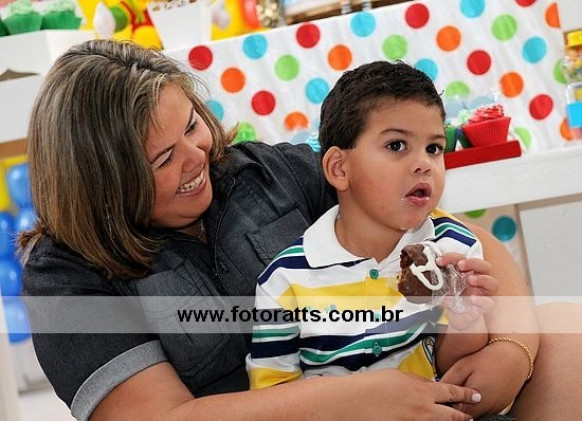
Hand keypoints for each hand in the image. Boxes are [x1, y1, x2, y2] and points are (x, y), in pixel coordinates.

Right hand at [345, 369, 480, 419]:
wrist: (354, 402)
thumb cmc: (371, 386)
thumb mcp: (397, 375)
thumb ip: (416, 380)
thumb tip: (428, 384)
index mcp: (422, 390)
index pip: (452, 392)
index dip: (465, 394)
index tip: (475, 395)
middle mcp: (424, 409)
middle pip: (452, 415)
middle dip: (463, 416)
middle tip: (470, 415)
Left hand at [438, 254, 498, 330]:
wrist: (457, 316)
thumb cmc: (453, 297)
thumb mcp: (445, 286)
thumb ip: (442, 278)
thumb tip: (431, 269)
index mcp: (468, 271)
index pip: (464, 259)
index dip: (453, 257)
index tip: (440, 260)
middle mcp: (479, 279)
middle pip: (484, 266)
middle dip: (472, 263)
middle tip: (460, 264)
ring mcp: (483, 293)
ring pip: (493, 283)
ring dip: (482, 279)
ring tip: (470, 280)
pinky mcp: (484, 307)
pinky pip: (489, 303)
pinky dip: (482, 300)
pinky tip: (472, 298)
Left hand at [440, 344, 525, 416]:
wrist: (515, 357)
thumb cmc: (489, 359)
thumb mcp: (463, 366)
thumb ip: (448, 381)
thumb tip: (436, 389)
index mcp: (473, 403)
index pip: (452, 413)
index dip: (446, 403)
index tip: (443, 394)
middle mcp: (485, 410)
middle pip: (464, 414)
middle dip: (456, 403)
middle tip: (455, 387)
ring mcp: (494, 410)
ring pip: (474, 412)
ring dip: (467, 403)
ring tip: (468, 384)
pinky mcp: (500, 406)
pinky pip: (485, 409)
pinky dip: (478, 401)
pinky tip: (478, 386)